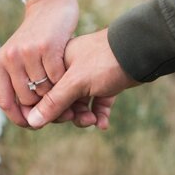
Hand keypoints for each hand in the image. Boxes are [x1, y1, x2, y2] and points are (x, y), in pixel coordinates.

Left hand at [0, 0, 79, 126]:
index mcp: (0, 63)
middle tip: (61, 112)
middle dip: (45, 109)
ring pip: (43, 90)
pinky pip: (57, 77)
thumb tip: (27, 116)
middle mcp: (10, 58)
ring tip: (68, 95)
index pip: (5, 102)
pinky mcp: (46, 46)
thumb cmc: (39, 37)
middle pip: (27, 99)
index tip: (35, 125)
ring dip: (58, 96)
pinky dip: (66, 82)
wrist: (51, 6)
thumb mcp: (21, 56)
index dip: (20, 118)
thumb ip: (19, 81)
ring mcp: (28, 52)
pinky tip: (71, 77)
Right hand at [25, 28, 139, 128]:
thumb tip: (32, 121)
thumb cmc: (105, 60)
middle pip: (60, 100)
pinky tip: (103, 124)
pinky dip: (99, 114)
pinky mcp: (106, 84)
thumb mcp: (76, 82)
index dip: (44, 108)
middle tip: (76, 117)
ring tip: (93, 121)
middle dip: (67, 113)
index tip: (52, 119)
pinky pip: (98, 104)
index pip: (42, 90)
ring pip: (79, 104)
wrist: (141, 50)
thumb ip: (54, 102)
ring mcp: (89, 77)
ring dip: (84, 116)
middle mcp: (71, 69)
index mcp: (58, 62)